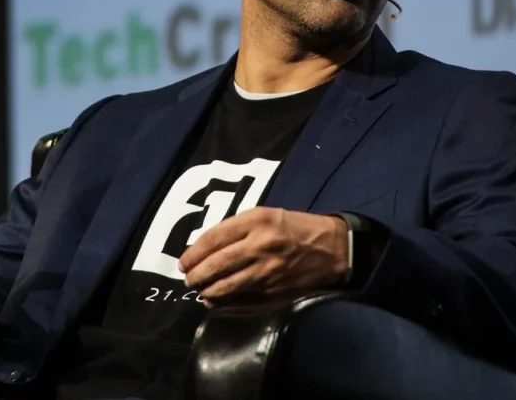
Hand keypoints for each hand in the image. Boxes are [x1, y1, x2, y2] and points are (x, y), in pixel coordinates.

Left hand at [178, 208, 347, 306]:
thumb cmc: (294, 227)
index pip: (215, 238)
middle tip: (188, 279)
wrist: (332, 248)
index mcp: (257, 221)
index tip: (183, 261)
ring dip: (208, 290)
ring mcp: (268, 270)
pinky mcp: (275, 290)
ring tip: (199, 290)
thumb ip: (237, 228)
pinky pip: (243, 298)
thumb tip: (206, 248)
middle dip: (197, 274)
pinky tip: (215, 301)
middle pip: (218, 263)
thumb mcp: (266, 214)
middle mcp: (261, 245)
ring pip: (228, 284)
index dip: (194, 252)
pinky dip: (226, 301)